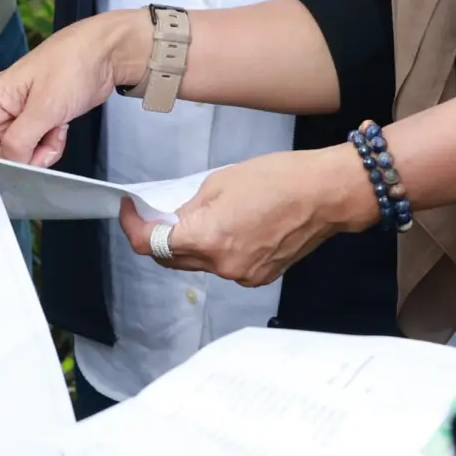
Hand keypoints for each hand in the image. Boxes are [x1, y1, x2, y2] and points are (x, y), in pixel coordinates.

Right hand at [0, 9, 148, 163]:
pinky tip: (60, 128)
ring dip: (39, 152)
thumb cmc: (73, 64)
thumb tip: (6, 165)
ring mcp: (19, 118)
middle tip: (38, 144)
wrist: (105, 54)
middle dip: (18, 159)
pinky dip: (50, 146)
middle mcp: (1, 111)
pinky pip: (36, 150)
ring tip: (54, 130)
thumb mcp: (45, 107)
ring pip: (17, 156)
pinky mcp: (38, 123)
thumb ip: (20, 141)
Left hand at [118, 147, 378, 287]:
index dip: (133, 228)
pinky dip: (219, 249)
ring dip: (193, 243)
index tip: (129, 211)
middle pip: (173, 258)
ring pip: (200, 263)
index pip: (153, 245)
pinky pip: (225, 265)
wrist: (325, 195)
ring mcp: (241, 275)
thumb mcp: (221, 181)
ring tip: (210, 214)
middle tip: (160, 211)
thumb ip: (191, 206)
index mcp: (207, 238)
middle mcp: (221, 265)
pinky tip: (235, 226)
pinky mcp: (259, 277)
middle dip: (161, 236)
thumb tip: (175, 219)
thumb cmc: (280, 179)